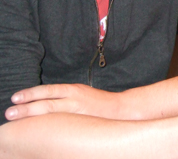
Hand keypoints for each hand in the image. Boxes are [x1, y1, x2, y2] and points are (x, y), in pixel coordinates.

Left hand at [5, 83, 121, 120]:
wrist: (121, 109)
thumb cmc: (99, 104)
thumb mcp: (82, 95)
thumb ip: (65, 98)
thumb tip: (42, 104)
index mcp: (74, 89)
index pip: (49, 90)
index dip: (31, 93)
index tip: (15, 98)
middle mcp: (74, 97)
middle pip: (46, 101)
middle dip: (27, 106)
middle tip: (10, 111)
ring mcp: (78, 110)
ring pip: (51, 111)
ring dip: (32, 114)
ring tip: (16, 117)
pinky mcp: (82, 121)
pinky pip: (61, 124)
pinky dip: (47, 127)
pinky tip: (37, 132)